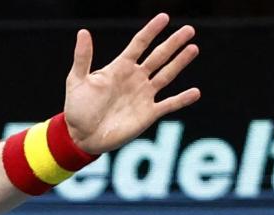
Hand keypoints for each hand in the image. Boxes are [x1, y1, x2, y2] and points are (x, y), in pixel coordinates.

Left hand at [63, 13, 200, 155]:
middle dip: (173, 43)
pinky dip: (182, 99)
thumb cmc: (77, 109)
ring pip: (167, 74)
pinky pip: (169, 104)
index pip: (139, 44)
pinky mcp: (148, 113)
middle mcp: (135, 78)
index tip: (164, 17)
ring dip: (180, 62)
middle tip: (189, 29)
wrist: (80, 137)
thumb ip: (82, 58)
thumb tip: (83, 32)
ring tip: (194, 48)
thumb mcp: (77, 81)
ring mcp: (143, 95)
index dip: (151, 31)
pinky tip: (195, 92)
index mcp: (119, 68)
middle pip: (158, 56)